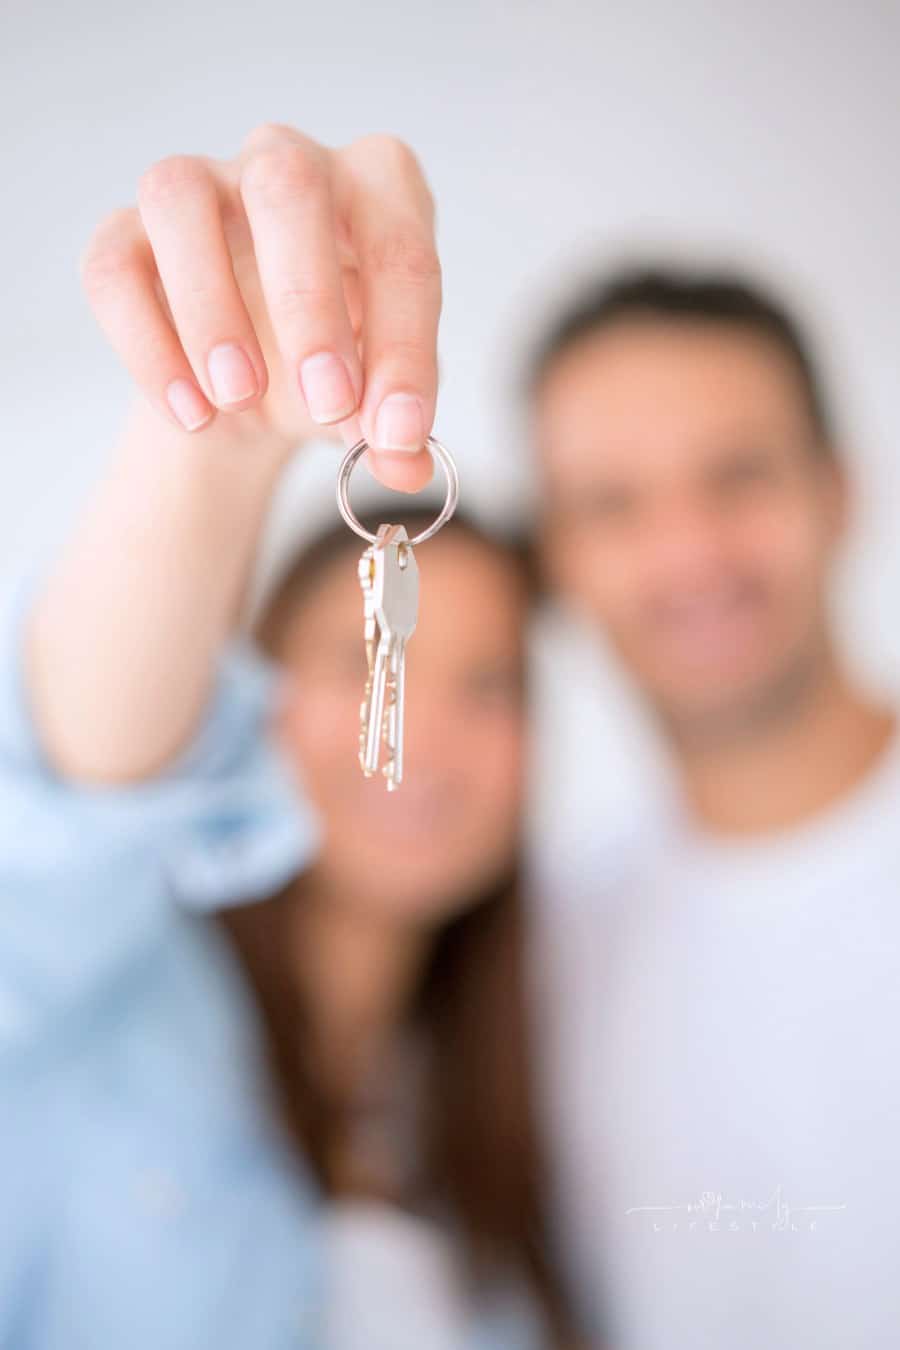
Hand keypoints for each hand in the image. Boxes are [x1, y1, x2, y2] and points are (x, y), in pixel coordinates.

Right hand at [79, 124, 441, 489]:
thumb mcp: (375, 405)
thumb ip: (396, 433)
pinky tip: (191, 414)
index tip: (397, 433)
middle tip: (327, 402)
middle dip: (309, 302)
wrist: (252, 390)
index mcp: (376, 188)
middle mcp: (286, 162)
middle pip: (288, 184)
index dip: (405, 347)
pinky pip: (115, 268)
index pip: (400, 249)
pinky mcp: (126, 233)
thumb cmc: (332, 371)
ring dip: (210, 308)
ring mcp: (200, 187)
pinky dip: (148, 346)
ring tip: (240, 399)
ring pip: (181, 200)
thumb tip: (408, 466)